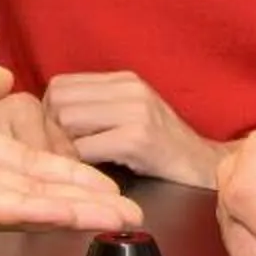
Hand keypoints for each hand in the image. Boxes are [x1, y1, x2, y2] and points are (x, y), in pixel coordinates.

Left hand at [0, 40, 141, 232]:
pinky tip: (62, 214)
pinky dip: (27, 211)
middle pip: (30, 188)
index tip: (101, 175)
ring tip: (114, 217)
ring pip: (18, 203)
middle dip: (79, 199)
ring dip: (65, 211)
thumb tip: (5, 80)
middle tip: (128, 209)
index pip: (20, 157)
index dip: (62, 167)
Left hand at [44, 70, 224, 186]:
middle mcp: (129, 88)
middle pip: (59, 101)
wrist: (207, 169)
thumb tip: (49, 119)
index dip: (50, 115)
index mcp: (124, 80)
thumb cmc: (164, 149)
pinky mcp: (137, 139)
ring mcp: (135, 112)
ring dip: (65, 148)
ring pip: (68, 121)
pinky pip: (86, 149)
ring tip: (80, 164)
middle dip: (52, 132)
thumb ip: (97, 109)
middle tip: (65, 156)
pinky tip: (96, 174)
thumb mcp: (132, 116)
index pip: (61, 85)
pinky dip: (81, 165)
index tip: (60, 139)